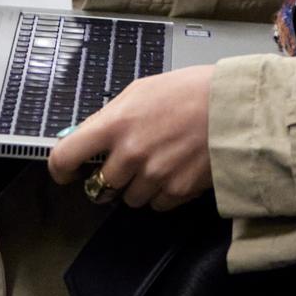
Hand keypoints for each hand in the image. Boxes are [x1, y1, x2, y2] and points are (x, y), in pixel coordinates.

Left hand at [48, 65, 215, 210]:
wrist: (234, 106)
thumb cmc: (190, 91)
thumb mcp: (141, 91)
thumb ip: (109, 117)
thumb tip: (85, 137)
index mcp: (115, 124)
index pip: (65, 156)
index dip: (61, 170)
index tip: (67, 173)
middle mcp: (130, 154)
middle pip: (99, 186)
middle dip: (109, 179)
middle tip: (126, 164)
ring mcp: (153, 175)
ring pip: (129, 199)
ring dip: (137, 187)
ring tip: (159, 163)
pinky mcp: (177, 191)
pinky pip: (156, 205)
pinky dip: (162, 194)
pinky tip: (176, 171)